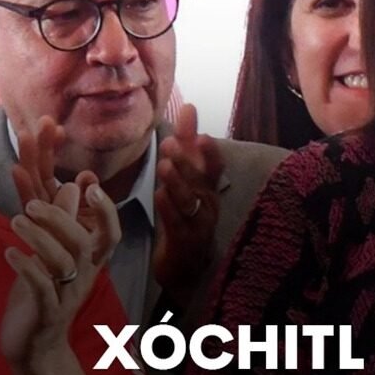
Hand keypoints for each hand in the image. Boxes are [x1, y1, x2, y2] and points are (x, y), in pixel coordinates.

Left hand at [1, 182, 120, 366]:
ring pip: (62, 263)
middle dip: (60, 219)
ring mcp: (67, 296)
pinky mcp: (46, 313)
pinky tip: (10, 252)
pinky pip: (41, 287)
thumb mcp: (54, 254)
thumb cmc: (45, 294)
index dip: (107, 212)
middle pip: (84, 244)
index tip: (92, 187)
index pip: (111, 235)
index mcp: (91, 263)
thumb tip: (74, 185)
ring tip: (16, 221)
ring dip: (39, 239)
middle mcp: (84, 277)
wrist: (36, 345)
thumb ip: (64, 221)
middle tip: (32, 204)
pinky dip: (26, 267)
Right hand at [12, 116, 99, 228]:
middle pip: (39, 170)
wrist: (87, 272)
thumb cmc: (91, 239)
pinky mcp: (37, 225)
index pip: (49, 169)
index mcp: (55, 198)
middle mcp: (44, 203)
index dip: (52, 148)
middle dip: (41, 145)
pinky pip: (30, 203)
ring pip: (32, 182)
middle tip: (45, 120)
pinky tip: (17, 168)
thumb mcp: (96, 212)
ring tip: (25, 135)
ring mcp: (39, 213)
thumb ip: (90, 192)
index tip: (59, 128)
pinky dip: (23, 186)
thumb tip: (86, 174)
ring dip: (28, 158)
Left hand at [154, 103, 222, 305]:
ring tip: (164, 165)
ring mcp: (199, 224)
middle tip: (172, 144)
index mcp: (209, 188)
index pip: (214, 166)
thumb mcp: (186, 178)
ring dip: (178, 182)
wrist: (185, 266)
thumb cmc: (185, 216)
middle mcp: (208, 204)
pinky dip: (169, 208)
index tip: (201, 134)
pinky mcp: (185, 241)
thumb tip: (188, 108)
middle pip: (200, 181)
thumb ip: (187, 146)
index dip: (209, 151)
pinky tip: (159, 195)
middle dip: (187, 162)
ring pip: (190, 200)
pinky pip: (177, 223)